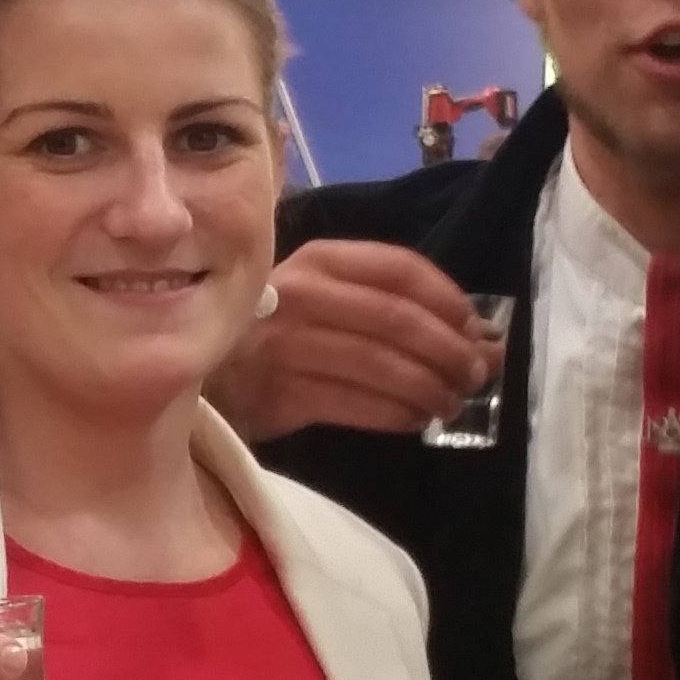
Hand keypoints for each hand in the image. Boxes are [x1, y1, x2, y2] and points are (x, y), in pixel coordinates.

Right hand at [206, 239, 497, 439]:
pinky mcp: (278, 395)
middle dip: (448, 351)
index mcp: (318, 259)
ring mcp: (284, 346)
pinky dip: (397, 415)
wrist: (200, 368)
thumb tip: (479, 336)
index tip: (476, 327)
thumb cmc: (277, 328)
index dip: (447, 299)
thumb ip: (388, 304)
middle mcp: (299, 295)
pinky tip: (416, 420)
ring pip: (380, 366)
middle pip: (395, 320)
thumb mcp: (323, 294)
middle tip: (477, 375)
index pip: (398, 269)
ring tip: (450, 403)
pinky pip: (356, 405)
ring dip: (429, 389)